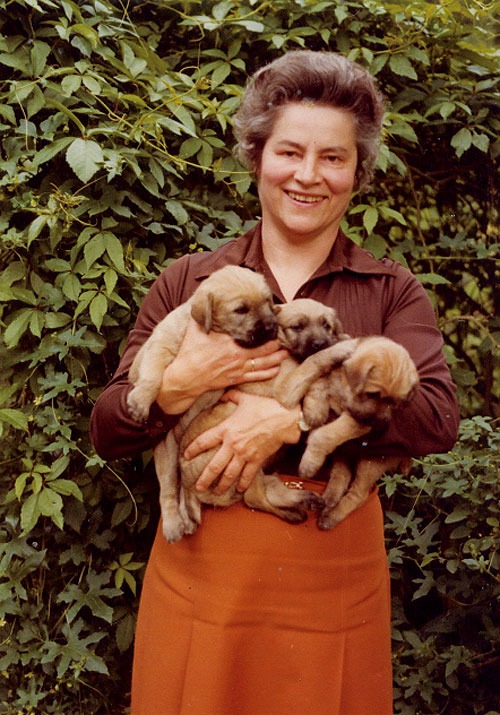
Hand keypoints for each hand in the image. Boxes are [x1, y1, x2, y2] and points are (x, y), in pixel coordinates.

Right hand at [156, 318, 287, 413]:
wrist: (186, 376)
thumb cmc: (190, 352)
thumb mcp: (196, 330)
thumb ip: (204, 316)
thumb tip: (205, 299)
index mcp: (230, 343)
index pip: (253, 336)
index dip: (266, 331)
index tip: (275, 324)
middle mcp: (237, 356)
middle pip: (264, 350)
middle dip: (276, 345)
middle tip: (286, 339)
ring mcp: (238, 369)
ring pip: (263, 364)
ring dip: (276, 359)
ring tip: (286, 353)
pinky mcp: (236, 379)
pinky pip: (256, 376)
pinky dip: (268, 373)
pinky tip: (276, 369)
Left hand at [183, 390, 301, 493]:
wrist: (284, 419)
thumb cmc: (265, 407)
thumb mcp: (245, 398)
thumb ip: (231, 396)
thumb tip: (223, 394)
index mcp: (227, 429)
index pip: (204, 441)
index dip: (193, 449)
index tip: (186, 456)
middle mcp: (232, 445)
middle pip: (214, 465)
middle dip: (204, 478)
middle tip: (197, 487)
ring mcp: (244, 454)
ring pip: (229, 474)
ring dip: (221, 485)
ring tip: (215, 492)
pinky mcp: (256, 460)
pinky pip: (247, 475)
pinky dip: (242, 484)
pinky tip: (238, 490)